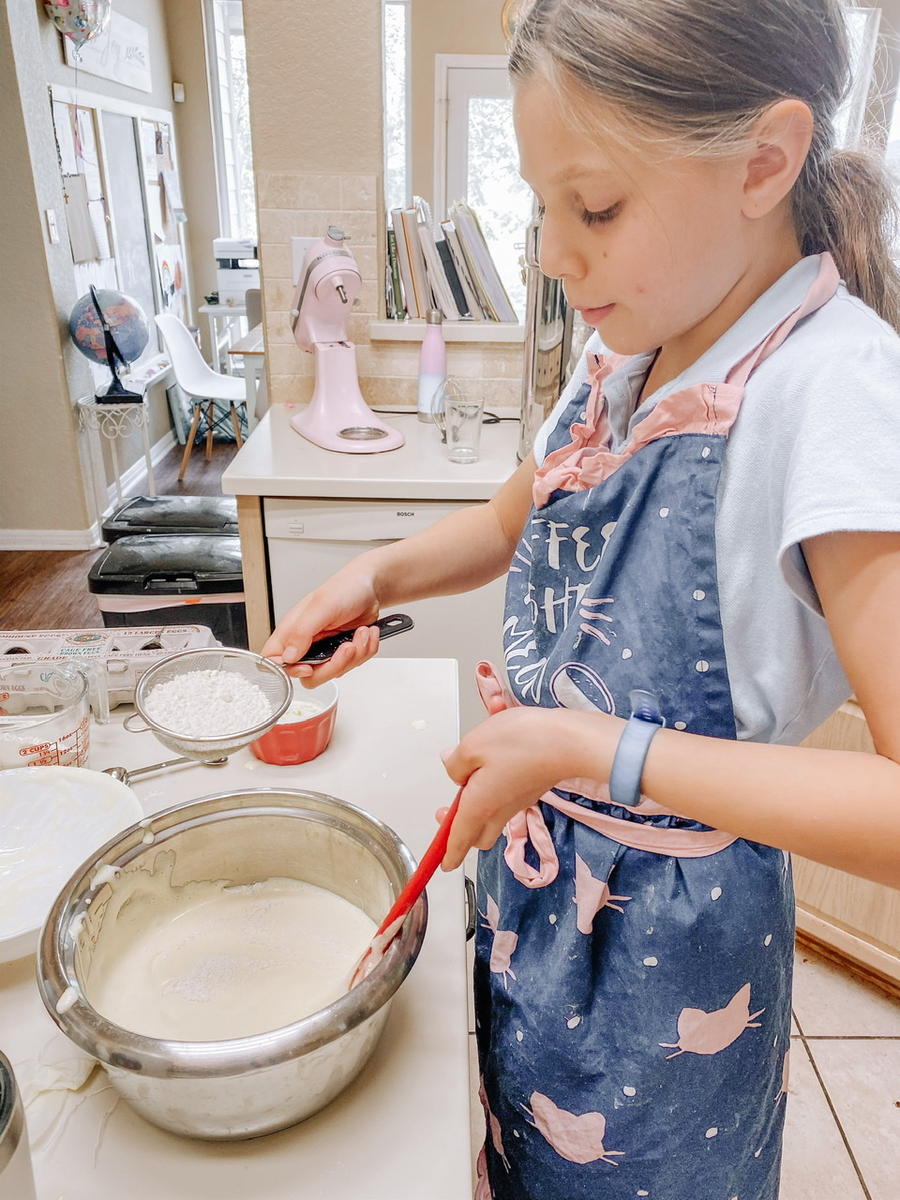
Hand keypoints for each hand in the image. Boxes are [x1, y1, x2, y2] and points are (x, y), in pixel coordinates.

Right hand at [261, 565, 381, 686]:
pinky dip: (365, 651)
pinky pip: (353, 665)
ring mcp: (325, 649)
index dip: (289, 670)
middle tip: (347, 646)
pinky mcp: (343, 652)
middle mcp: (307, 643)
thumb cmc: (344, 589)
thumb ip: (301, 632)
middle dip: (334, 664)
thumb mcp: (321, 607)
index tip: (308, 666)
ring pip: (334, 672)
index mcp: (292, 630)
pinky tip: (365, 634)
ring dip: (355, 654)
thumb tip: (288, 656)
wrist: (370, 588)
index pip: (274, 661)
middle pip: (309, 676)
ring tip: (361, 632)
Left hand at [439, 706, 615, 870]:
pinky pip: (507, 796)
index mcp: (480, 806)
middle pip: (480, 834)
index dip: (449, 852)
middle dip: (462, 830)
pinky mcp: (531, 787)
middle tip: (447, 814)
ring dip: (477, 802)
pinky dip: (495, 784)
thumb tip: (454, 769)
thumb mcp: (473, 745)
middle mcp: (501, 809)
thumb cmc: (522, 743)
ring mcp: (519, 800)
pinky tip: (492, 759)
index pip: (459, 837)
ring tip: (468, 776)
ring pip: (493, 815)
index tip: (443, 862)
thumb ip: (455, 762)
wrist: (569, 742)